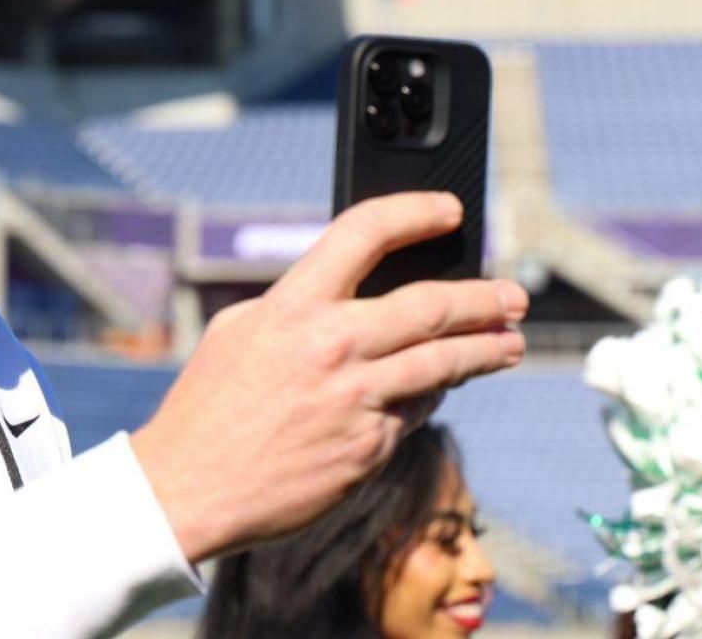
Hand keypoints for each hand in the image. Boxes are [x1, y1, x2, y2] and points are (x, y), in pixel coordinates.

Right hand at [129, 191, 527, 562]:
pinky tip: (443, 390)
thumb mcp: (240, 332)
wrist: (188, 490)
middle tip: (513, 296)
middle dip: (484, 298)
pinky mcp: (369, 449)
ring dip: (486, 350)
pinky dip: (432, 396)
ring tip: (510, 344)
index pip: (365, 233)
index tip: (449, 210)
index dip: (415, 212)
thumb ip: (297, 305)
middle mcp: (332, 347)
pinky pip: (415, 412)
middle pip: (431, 305)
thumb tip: (349, 291)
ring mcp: (356, 400)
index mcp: (293, 306)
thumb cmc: (207, 408)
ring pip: (443, 364)